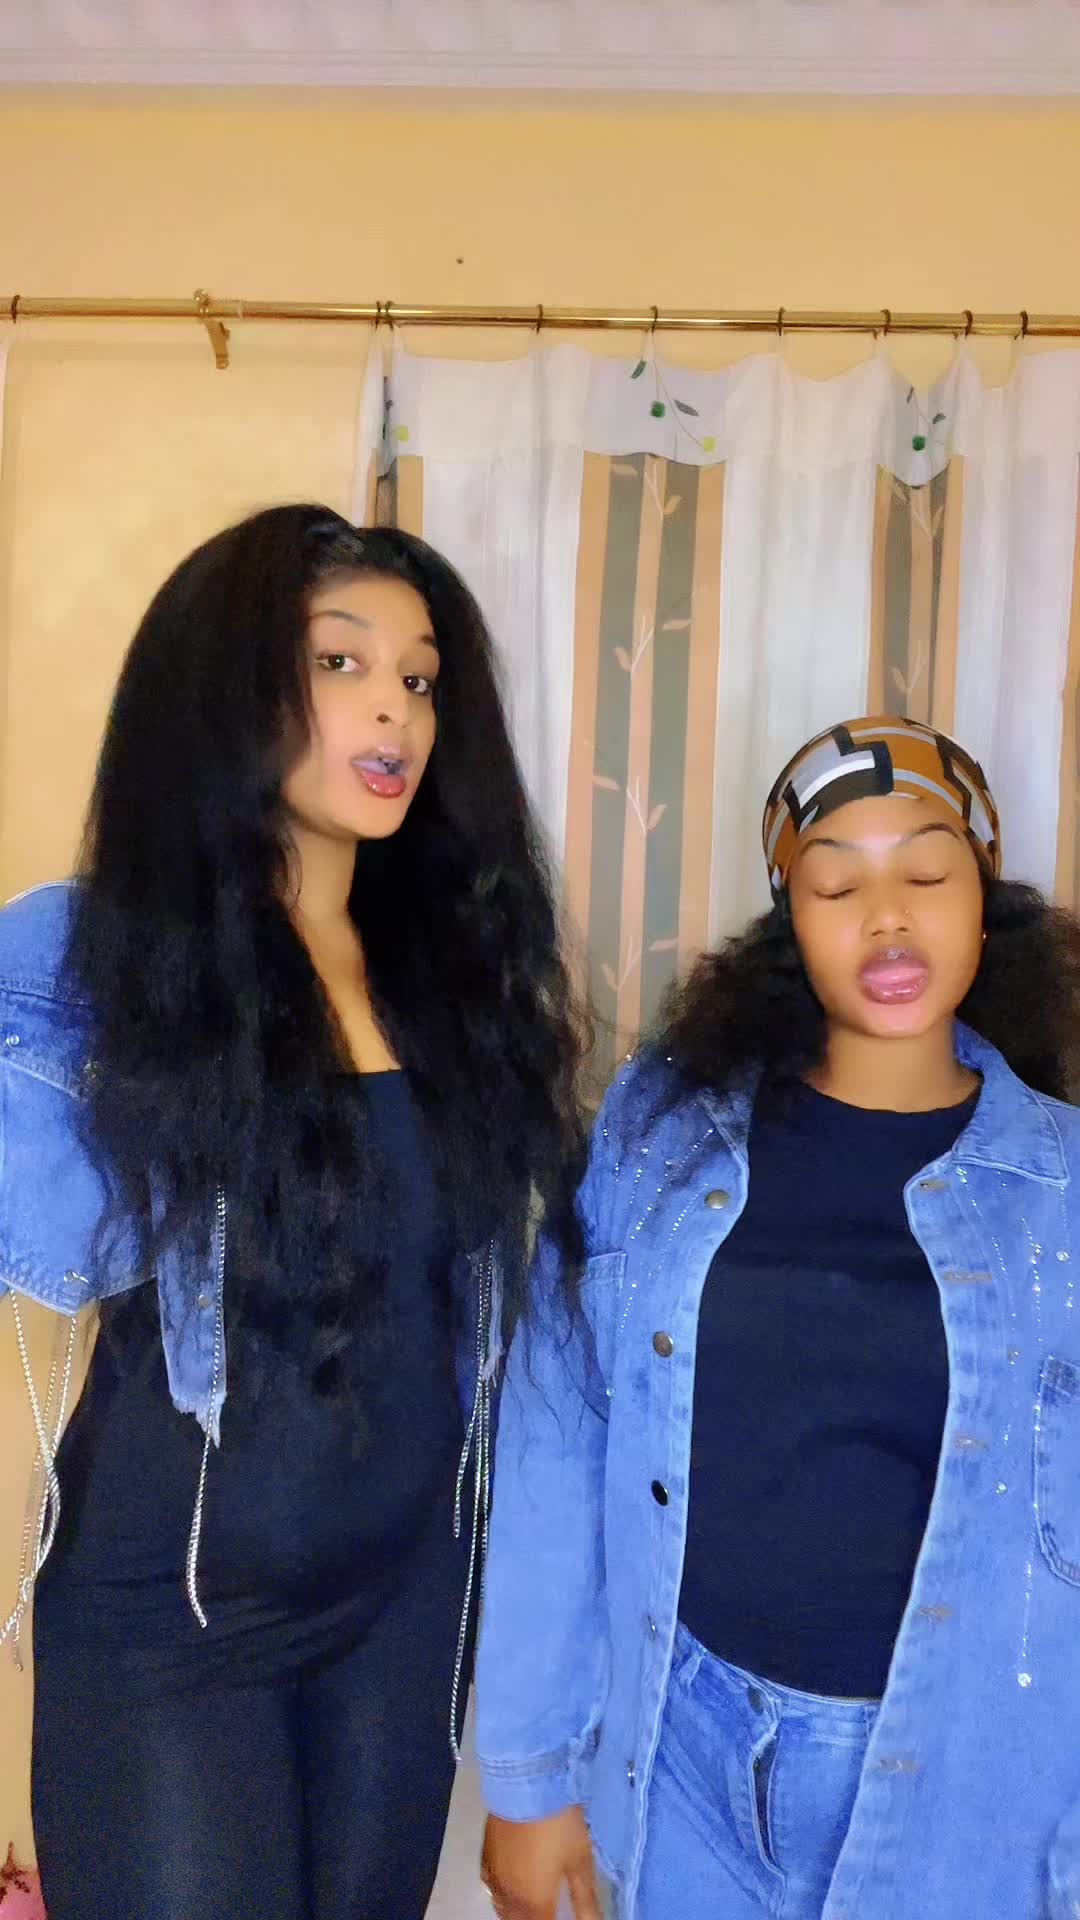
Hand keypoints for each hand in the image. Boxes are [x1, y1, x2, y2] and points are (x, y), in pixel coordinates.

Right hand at [482, 1807, 600, 1919]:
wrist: (526, 1783)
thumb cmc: (559, 1824)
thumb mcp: (580, 1861)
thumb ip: (586, 1900)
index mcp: (534, 1902)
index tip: (562, 1916)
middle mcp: (509, 1896)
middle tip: (549, 1910)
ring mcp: (493, 1876)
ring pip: (501, 1908)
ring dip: (516, 1913)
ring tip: (532, 1905)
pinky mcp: (484, 1855)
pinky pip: (491, 1888)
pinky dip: (503, 1896)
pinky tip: (512, 1886)